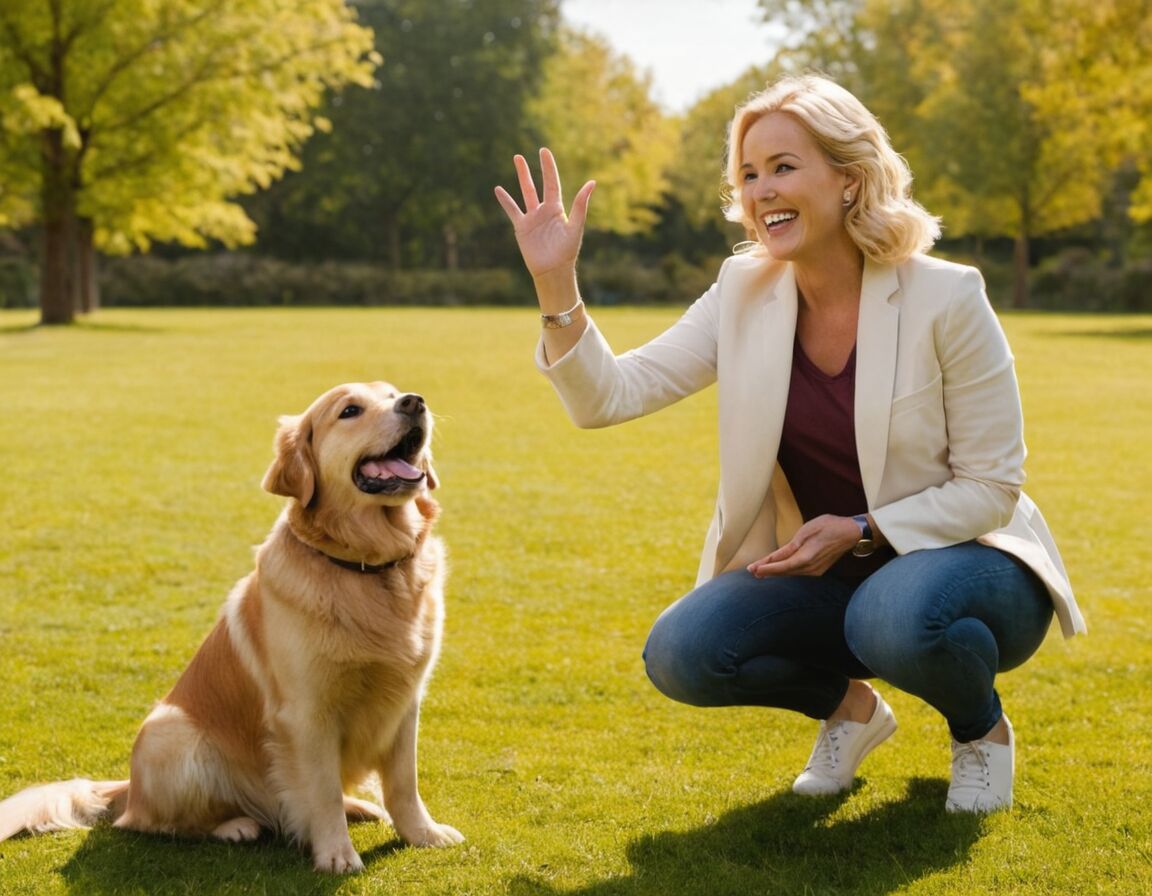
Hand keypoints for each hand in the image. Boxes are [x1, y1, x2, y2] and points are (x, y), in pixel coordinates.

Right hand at [494, 148, 594, 280]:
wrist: (552, 270)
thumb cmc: (567, 251)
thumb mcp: (575, 226)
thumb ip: (580, 204)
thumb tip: (592, 182)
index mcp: (558, 209)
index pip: (552, 183)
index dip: (548, 167)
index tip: (544, 151)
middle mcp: (544, 210)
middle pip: (537, 184)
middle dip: (532, 169)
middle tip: (523, 154)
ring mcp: (532, 218)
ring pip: (525, 193)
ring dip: (521, 176)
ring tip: (516, 160)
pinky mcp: (522, 227)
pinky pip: (512, 210)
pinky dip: (505, 200)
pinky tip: (498, 189)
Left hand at [747, 515, 859, 577]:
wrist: (850, 533)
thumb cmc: (828, 526)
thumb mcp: (806, 531)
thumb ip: (790, 547)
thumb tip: (777, 558)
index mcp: (807, 557)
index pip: (782, 566)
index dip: (766, 568)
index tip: (753, 569)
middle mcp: (810, 567)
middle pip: (784, 571)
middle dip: (767, 571)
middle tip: (751, 571)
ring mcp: (815, 570)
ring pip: (790, 573)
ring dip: (775, 572)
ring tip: (760, 572)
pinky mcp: (818, 570)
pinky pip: (797, 572)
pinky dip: (786, 571)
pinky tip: (778, 570)